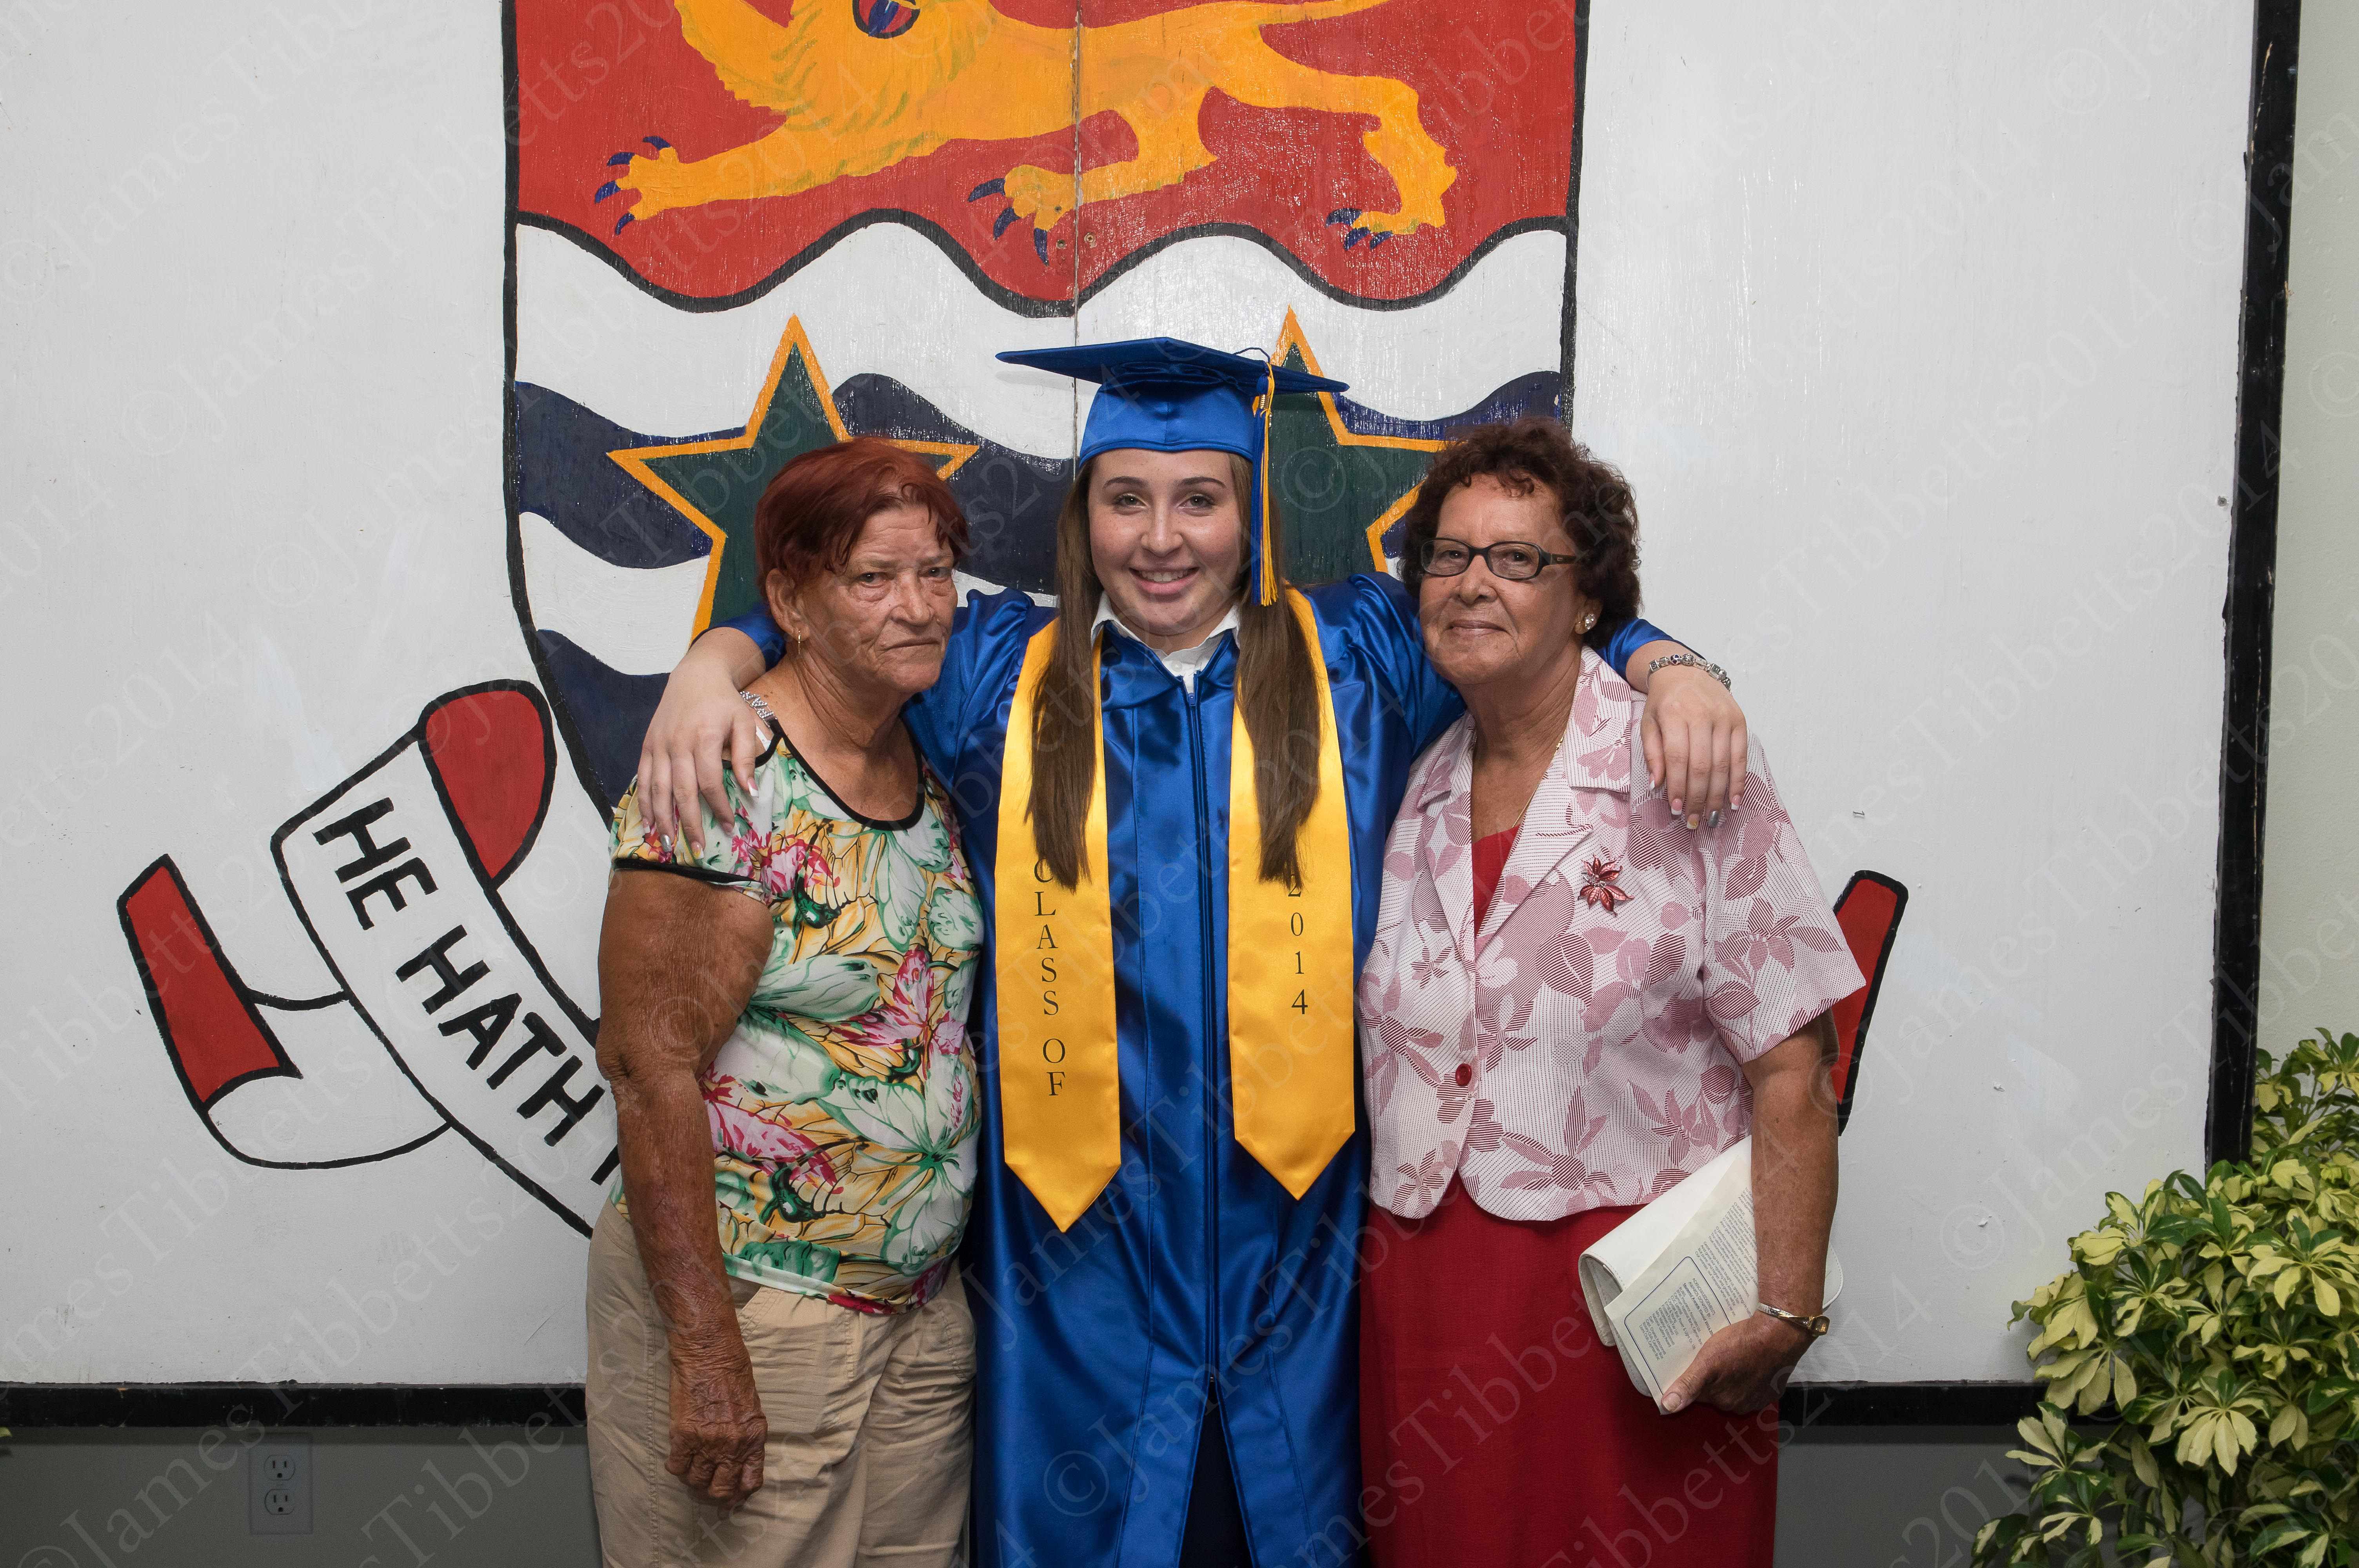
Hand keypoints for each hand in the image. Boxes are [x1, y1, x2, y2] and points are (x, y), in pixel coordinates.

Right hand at [638, 650, 762, 854]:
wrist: (695, 677)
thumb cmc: (724, 703)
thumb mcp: (744, 722)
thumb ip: (745, 756)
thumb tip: (750, 791)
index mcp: (704, 738)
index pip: (710, 782)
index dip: (719, 808)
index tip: (729, 828)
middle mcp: (678, 743)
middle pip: (682, 791)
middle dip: (689, 823)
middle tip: (699, 849)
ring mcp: (659, 745)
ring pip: (658, 789)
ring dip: (663, 819)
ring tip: (669, 843)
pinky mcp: (647, 746)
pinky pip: (642, 779)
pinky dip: (644, 803)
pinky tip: (649, 823)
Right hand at [666, 1331, 767, 1506]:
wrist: (710, 1354)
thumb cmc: (732, 1376)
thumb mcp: (752, 1409)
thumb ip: (747, 1438)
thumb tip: (738, 1463)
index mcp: (753, 1438)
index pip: (750, 1482)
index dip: (739, 1494)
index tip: (732, 1495)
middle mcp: (732, 1446)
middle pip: (721, 1490)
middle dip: (714, 1493)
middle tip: (707, 1486)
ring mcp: (707, 1443)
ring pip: (696, 1482)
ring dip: (693, 1479)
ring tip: (692, 1467)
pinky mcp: (683, 1435)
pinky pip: (676, 1467)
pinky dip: (676, 1466)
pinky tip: (678, 1456)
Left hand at [1640, 664, 1747, 827]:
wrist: (1686, 671)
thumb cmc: (1664, 702)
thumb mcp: (1648, 723)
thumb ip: (1652, 753)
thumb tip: (1658, 784)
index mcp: (1675, 715)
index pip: (1678, 759)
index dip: (1678, 787)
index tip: (1675, 810)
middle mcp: (1702, 715)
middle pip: (1702, 765)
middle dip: (1698, 798)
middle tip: (1693, 821)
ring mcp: (1724, 718)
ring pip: (1723, 764)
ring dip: (1718, 795)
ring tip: (1712, 818)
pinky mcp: (1739, 721)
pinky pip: (1741, 756)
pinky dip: (1738, 781)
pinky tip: (1733, 800)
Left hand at [1660, 1313, 1808, 1415]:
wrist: (1778, 1335)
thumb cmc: (1739, 1346)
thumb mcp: (1707, 1362)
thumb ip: (1688, 1384)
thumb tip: (1667, 1407)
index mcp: (1723, 1401)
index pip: (1700, 1393)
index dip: (1696, 1378)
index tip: (1694, 1364)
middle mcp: (1741, 1406)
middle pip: (1718, 1392)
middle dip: (1713, 1378)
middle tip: (1712, 1356)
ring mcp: (1760, 1398)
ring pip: (1737, 1389)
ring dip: (1732, 1377)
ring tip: (1730, 1356)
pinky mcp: (1774, 1389)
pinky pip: (1755, 1386)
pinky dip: (1751, 1377)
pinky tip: (1749, 1361)